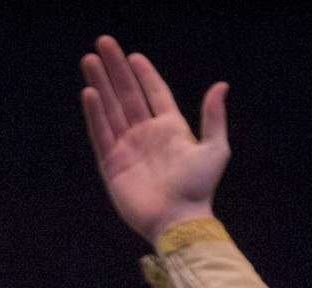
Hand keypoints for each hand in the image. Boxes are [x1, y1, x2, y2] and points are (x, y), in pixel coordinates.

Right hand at [79, 35, 229, 243]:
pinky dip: (95, 113)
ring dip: (100, 84)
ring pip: (111, 108)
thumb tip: (221, 85)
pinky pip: (101, 133)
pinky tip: (89, 92)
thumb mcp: (215, 149)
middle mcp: (146, 135)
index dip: (145, 74)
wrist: (179, 219)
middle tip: (104, 43)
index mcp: (170, 129)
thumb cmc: (199, 187)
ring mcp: (128, 148)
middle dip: (115, 69)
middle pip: (127, 94)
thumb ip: (213, 117)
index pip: (155, 93)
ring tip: (89, 60)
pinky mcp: (112, 164)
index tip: (134, 56)